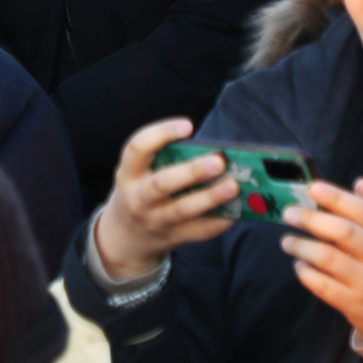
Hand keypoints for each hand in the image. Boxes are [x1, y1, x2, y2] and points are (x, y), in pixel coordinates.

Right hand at [93, 118, 239, 280]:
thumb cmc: (139, 193)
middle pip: (163, 184)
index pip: (138, 148)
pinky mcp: (173, 237)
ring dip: (210, 197)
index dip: (161, 133)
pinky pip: (199, 231)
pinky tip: (235, 210)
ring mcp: (155, 221)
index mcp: (128, 173)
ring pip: (183, 210)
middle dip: (192, 171)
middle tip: (219, 161)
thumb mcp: (137, 173)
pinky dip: (218, 221)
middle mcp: (138, 198)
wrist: (126, 237)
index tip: (188, 125)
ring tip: (233, 186)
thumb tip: (209, 150)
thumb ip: (162, 159)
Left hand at [281, 179, 362, 353]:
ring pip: (329, 259)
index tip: (313, 187)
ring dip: (302, 246)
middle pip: (345, 233)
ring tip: (287, 241)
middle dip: (312, 220)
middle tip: (288, 213)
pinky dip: (306, 273)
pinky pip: (323, 286)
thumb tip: (360, 182)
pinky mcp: (352, 303)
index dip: (338, 198)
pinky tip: (299, 264)